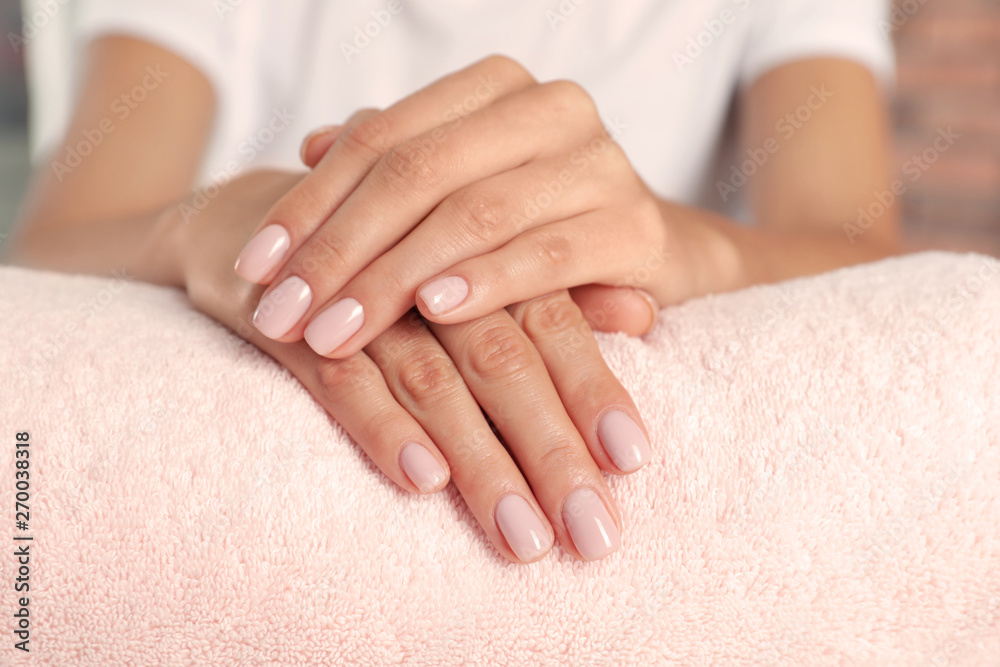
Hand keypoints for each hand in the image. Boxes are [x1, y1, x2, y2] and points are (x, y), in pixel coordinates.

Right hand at [174, 170, 652, 561]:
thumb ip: (557, 291)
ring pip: (432, 377)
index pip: (553, 321)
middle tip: (592, 532)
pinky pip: (339, 376)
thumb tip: (646, 313)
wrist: (264, 221)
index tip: (633, 463)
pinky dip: (382, 425)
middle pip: (503, 358)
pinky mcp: (292, 315)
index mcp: (480, 247)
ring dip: (480, 462)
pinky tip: (423, 478)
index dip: (594, 391)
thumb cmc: (392, 255)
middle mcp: (429, 268)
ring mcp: (357, 291)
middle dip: (550, 451)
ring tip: (523, 536)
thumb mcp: (474, 264)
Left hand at [233, 55, 684, 358]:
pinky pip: (549, 255)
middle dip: (340, 250)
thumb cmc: (539, 220)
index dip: (310, 204)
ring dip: (394, 279)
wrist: (656, 250)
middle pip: (417, 174)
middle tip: (283, 315)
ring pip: (473, 215)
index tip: (255, 268)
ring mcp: (598, 163)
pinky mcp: (637, 226)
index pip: (380, 139)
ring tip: (334, 330)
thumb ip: (398, 159)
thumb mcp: (462, 186)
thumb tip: (312, 146)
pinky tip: (432, 311)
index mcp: (495, 89)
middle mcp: (550, 108)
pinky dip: (488, 282)